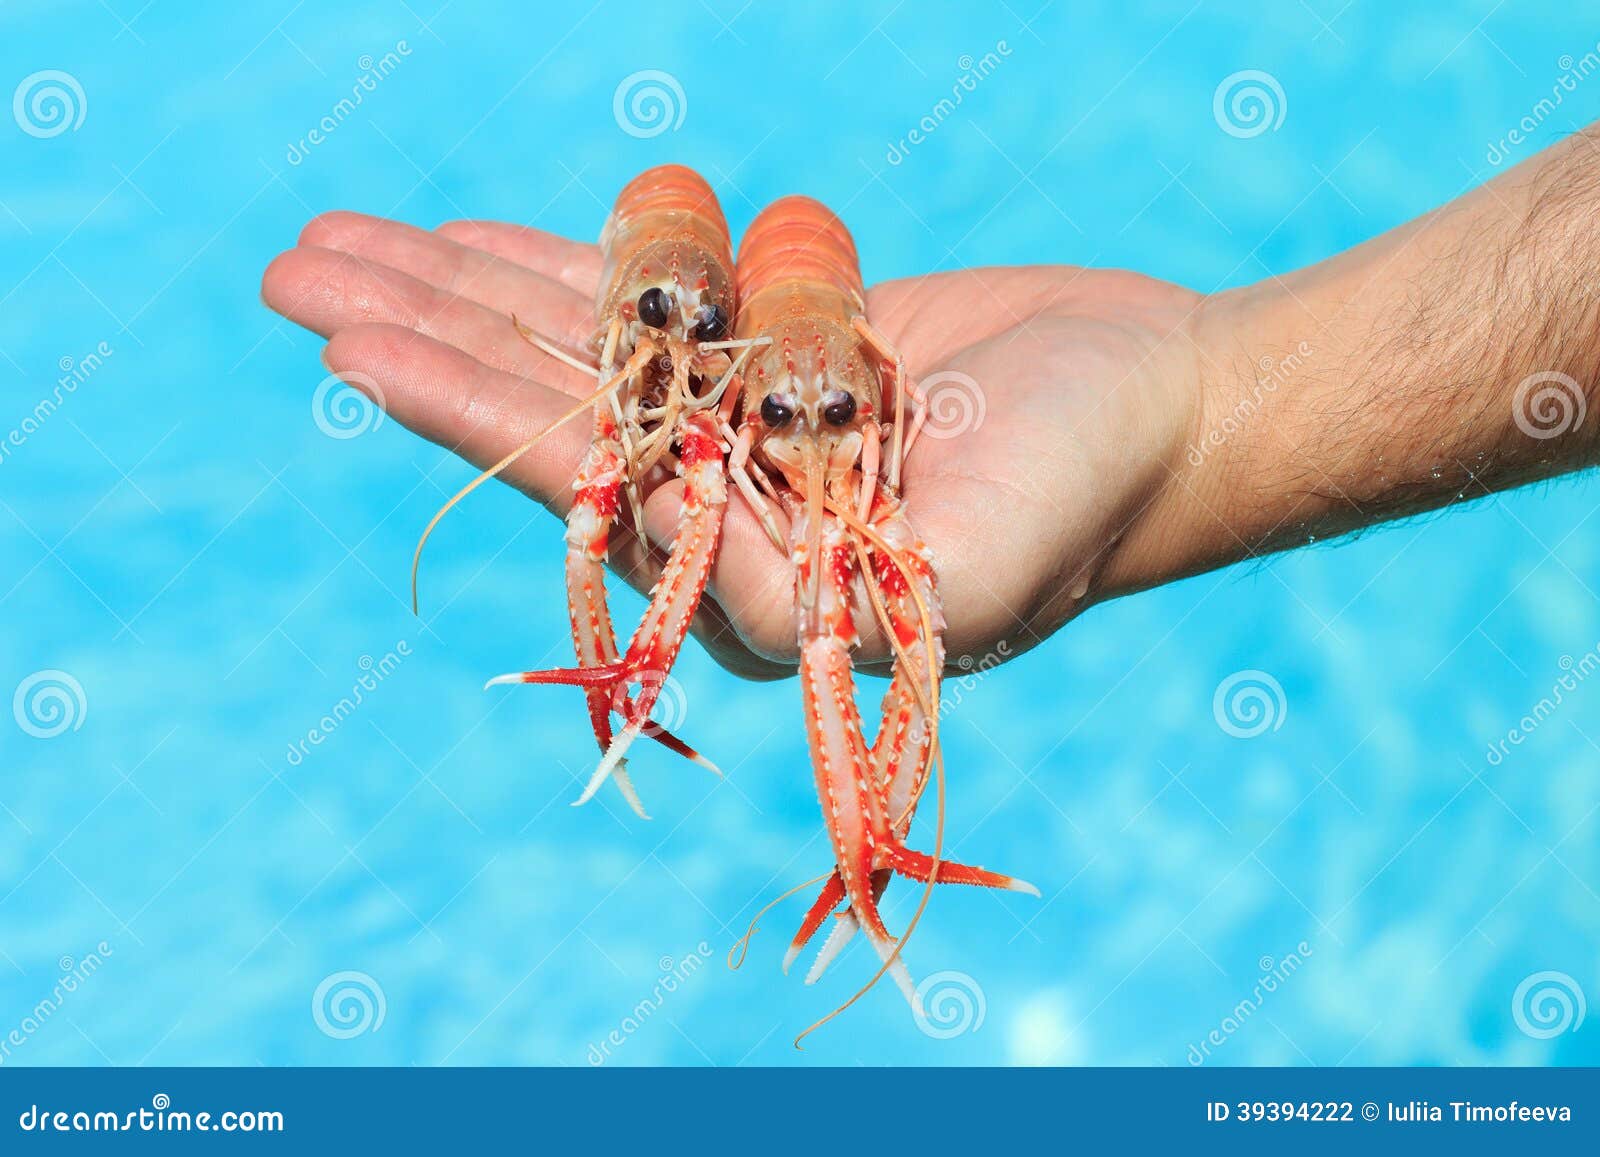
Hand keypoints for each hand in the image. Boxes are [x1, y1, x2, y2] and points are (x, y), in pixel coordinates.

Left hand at [261, 213, 1207, 678]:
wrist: (1160, 405)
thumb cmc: (1094, 491)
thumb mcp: (988, 566)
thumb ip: (860, 604)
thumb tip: (716, 592)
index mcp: (754, 586)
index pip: (583, 488)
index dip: (473, 414)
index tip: (360, 349)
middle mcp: (724, 512)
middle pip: (546, 411)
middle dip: (424, 341)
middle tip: (294, 275)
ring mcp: (735, 429)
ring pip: (575, 350)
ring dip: (455, 291)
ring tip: (332, 245)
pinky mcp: (759, 358)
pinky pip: (639, 308)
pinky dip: (551, 271)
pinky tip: (458, 244)